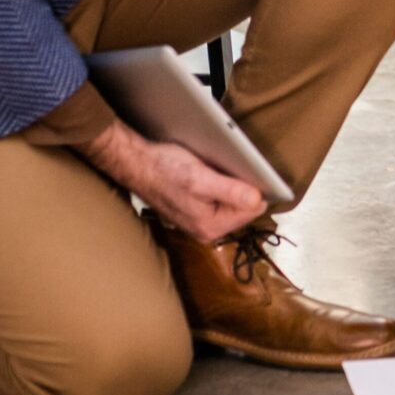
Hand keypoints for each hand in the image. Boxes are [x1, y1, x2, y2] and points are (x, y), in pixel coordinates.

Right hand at [79, 119, 265, 241]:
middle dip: (242, 188)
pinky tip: (210, 176)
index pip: (254, 210)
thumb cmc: (164, 169)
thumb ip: (230, 192)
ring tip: (216, 171)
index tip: (247, 172)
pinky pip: (221, 201)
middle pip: (245, 208)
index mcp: (211, 226)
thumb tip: (258, 200)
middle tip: (227, 169)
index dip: (254, 188)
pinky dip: (220, 187)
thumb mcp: (200, 178)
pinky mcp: (196, 211)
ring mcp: (201, 222)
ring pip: (233, 203)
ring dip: (231, 186)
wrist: (136, 164)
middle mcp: (207, 230)